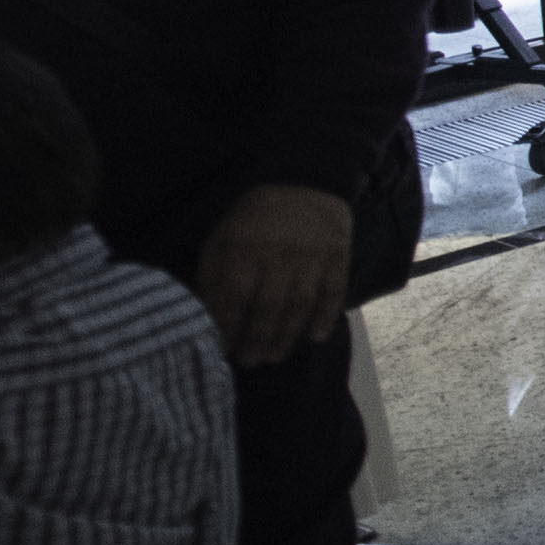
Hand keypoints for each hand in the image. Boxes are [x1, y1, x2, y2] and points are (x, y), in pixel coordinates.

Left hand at [194, 183, 356, 365]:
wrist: (305, 181)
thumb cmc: (253, 218)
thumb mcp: (221, 238)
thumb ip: (213, 275)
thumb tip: (206, 314)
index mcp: (244, 249)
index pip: (234, 298)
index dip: (227, 328)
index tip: (221, 350)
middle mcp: (278, 255)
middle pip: (268, 307)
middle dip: (256, 340)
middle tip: (249, 362)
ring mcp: (312, 257)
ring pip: (300, 305)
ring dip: (287, 336)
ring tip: (274, 357)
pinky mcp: (338, 256)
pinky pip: (334, 292)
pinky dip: (326, 317)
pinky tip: (316, 337)